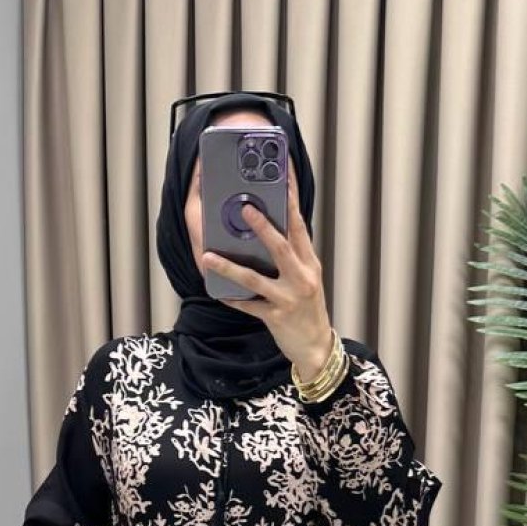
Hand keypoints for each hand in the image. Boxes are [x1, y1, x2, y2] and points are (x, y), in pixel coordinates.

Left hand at [201, 176, 334, 380]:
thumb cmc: (309, 310)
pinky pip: (249, 306)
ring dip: (230, 267)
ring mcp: (288, 299)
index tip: (282, 178)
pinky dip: (232, 299)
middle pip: (281, 247)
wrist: (317, 347)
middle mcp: (302, 278)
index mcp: (310, 264)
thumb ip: (294, 257)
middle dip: (263, 227)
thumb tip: (271, 231)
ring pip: (255, 279)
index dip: (291, 201)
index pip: (300, 226)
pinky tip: (217, 292)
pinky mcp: (275, 318)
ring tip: (209, 256)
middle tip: (245, 208)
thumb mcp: (308, 278)